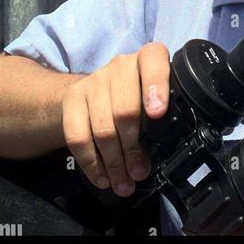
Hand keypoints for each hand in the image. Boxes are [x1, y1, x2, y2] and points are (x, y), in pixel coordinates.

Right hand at [62, 42, 169, 196]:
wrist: (91, 91)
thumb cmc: (135, 97)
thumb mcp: (155, 97)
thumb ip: (165, 113)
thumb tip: (170, 151)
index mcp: (148, 59)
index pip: (153, 60)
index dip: (156, 87)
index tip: (157, 114)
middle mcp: (121, 65)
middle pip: (125, 109)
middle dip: (133, 148)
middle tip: (140, 172)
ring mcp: (95, 81)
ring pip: (103, 128)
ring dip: (115, 163)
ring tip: (124, 184)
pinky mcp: (73, 98)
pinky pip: (78, 136)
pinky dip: (91, 163)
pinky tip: (102, 178)